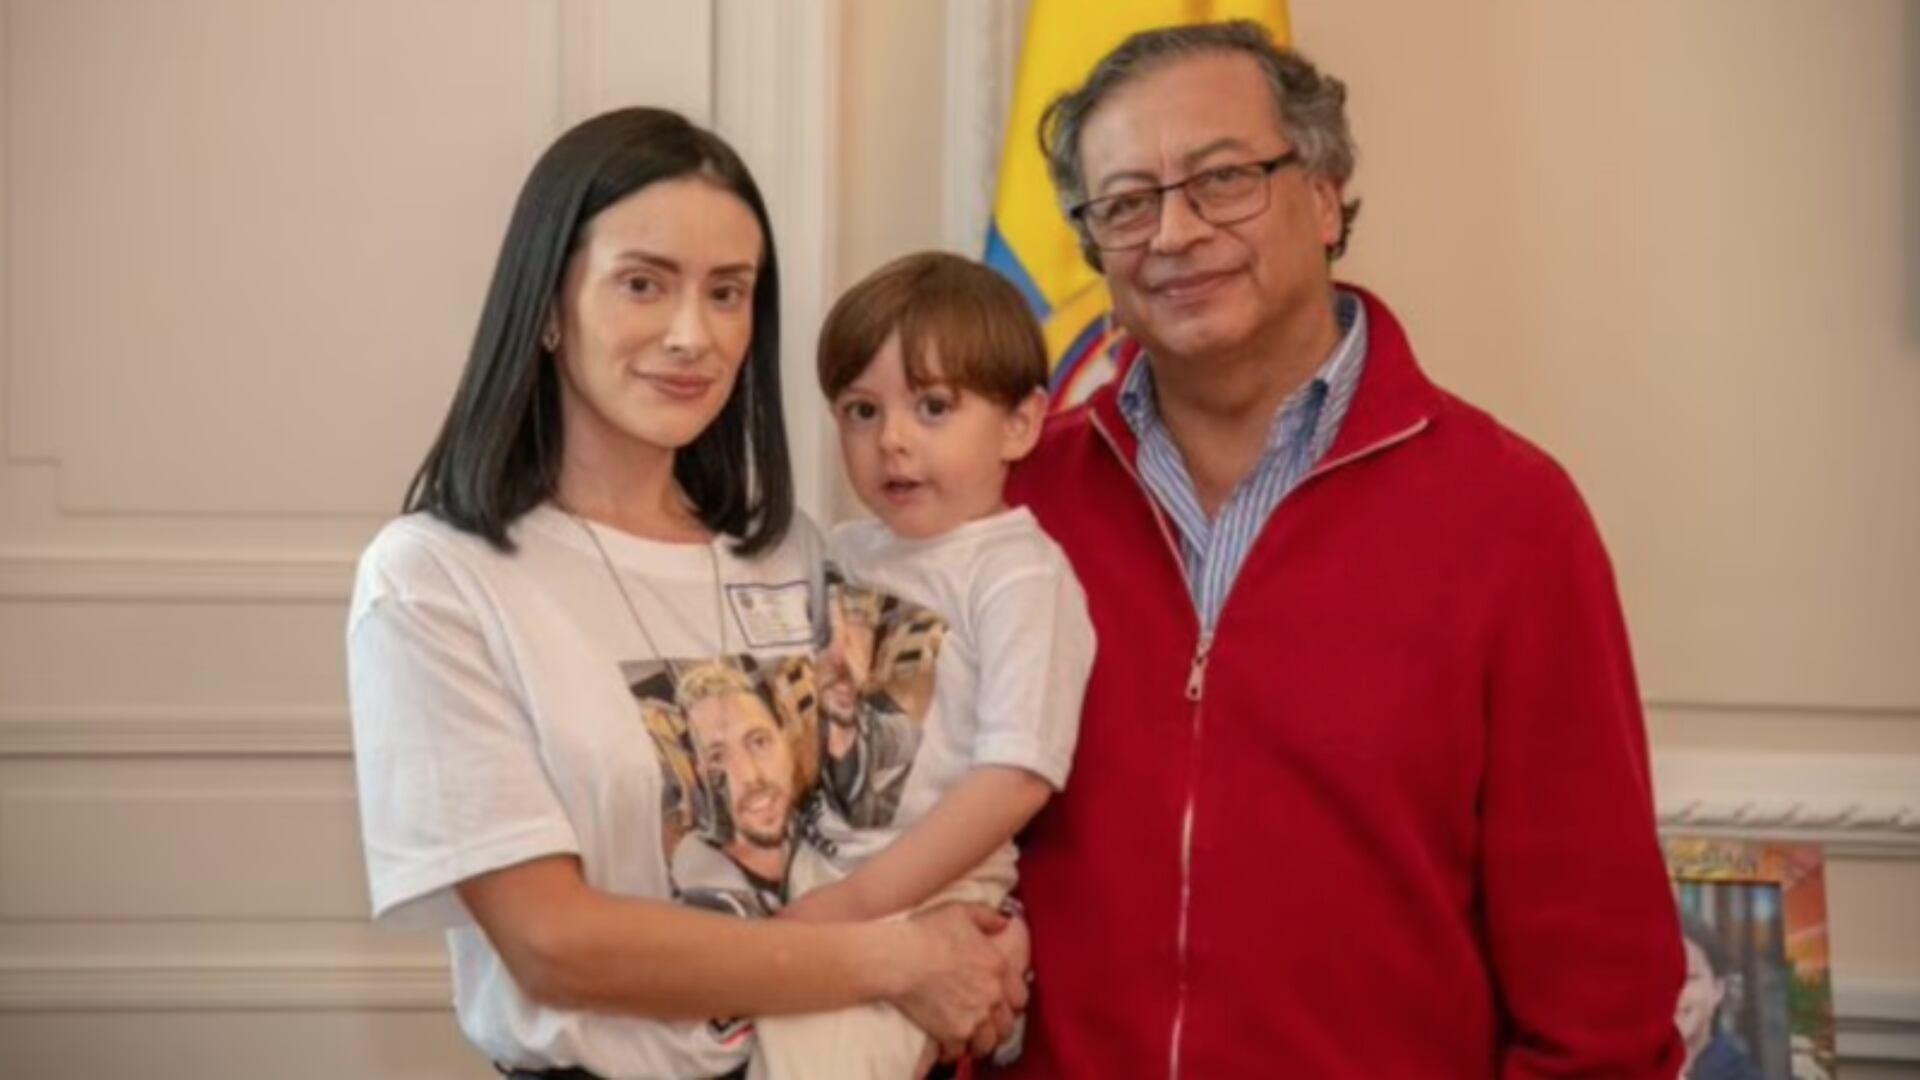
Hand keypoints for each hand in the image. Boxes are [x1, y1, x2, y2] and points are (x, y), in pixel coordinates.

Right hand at [889, 903, 1012, 1057]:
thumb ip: (989, 917)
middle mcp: (991, 995)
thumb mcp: (962, 911)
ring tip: (973, 1039)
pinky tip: (950, 1045)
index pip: (1019, 995)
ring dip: (982, 1041)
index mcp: (998, 967)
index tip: (1004, 1001)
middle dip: (1000, 1024)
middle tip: (990, 1023)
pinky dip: (955, 1050)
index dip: (1013, 1000)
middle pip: (1007, 1024)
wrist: (898, 959)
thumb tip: (1004, 921)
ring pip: (988, 1042)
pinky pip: (960, 1051)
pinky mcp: (951, 1033)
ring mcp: (974, 1017)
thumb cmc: (927, 932)